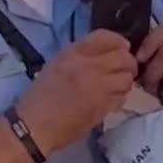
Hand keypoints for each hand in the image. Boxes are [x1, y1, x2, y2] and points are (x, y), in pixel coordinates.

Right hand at [15, 30, 137, 154]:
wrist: (35, 125)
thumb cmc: (41, 95)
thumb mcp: (57, 64)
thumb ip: (81, 55)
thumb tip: (106, 54)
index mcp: (74, 52)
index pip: (107, 37)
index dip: (119, 42)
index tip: (122, 49)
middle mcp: (89, 65)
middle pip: (124, 57)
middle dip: (128, 64)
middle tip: (122, 71)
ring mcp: (98, 86)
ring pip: (127, 77)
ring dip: (125, 82)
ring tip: (116, 87)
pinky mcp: (103, 105)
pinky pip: (122, 96)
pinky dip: (120, 97)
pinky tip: (111, 100)